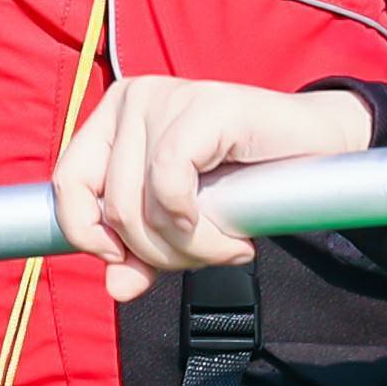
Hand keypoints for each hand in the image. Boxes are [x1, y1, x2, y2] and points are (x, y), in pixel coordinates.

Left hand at [48, 81, 385, 305]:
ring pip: (143, 204)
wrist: (317, 147)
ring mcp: (167, 98)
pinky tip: (232, 236)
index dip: (89, 234)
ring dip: (189, 248)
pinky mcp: (203, 108)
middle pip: (113, 205)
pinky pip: (170, 184)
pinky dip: (198, 226)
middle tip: (206, 255)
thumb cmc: (244, 180)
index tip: (125, 262)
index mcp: (113, 117)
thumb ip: (144, 251)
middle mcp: (133, 99)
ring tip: (228, 248)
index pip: (68, 182)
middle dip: (159, 252)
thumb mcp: (183, 221)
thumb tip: (116, 287)